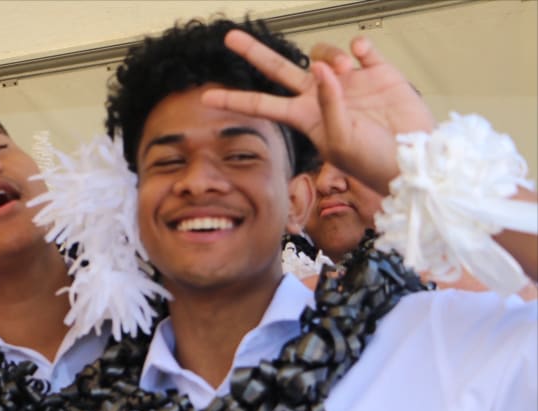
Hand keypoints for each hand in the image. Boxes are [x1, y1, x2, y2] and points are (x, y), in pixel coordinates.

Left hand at [202, 30, 434, 194]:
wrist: (414, 159)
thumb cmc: (374, 162)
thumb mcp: (342, 140)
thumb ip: (329, 105)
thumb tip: (320, 68)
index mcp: (306, 117)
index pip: (262, 104)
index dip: (235, 99)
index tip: (206, 97)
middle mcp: (321, 96)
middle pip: (279, 69)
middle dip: (254, 53)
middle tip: (230, 38)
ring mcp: (347, 82)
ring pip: (322, 53)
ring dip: (329, 57)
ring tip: (345, 73)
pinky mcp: (376, 72)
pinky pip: (359, 47)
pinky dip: (358, 48)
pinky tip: (362, 58)